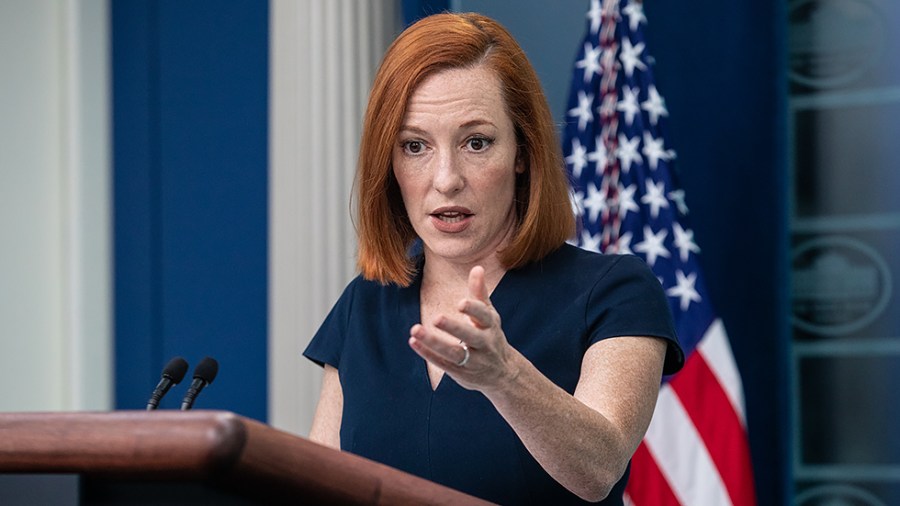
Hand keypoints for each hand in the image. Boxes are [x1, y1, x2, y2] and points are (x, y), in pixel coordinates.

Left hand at [408, 266, 516, 390]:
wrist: (502, 374)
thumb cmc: (491, 336)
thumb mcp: (489, 316)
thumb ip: (480, 293)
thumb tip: (477, 267)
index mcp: (490, 326)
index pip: (483, 316)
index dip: (473, 310)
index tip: (460, 303)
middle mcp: (484, 343)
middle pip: (469, 336)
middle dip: (453, 328)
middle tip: (436, 318)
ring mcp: (473, 360)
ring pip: (454, 353)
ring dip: (433, 342)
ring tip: (414, 330)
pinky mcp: (460, 372)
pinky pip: (443, 363)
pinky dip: (427, 353)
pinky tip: (413, 342)